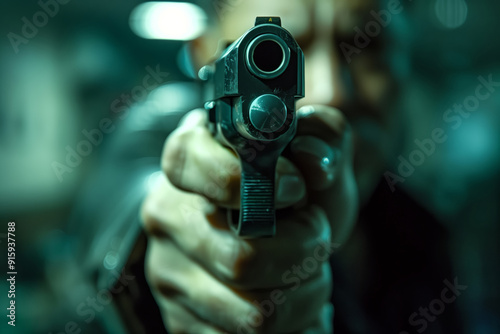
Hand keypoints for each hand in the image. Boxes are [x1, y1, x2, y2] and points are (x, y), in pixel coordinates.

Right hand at [141, 105, 356, 332]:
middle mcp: (168, 217)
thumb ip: (323, 134)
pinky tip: (293, 298)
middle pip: (239, 258)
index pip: (190, 165)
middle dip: (302, 252)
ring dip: (304, 294)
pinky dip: (293, 325)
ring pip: (254, 314)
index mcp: (189, 161)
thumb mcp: (317, 151)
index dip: (244, 180)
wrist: (287, 231)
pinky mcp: (182, 321)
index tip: (295, 189)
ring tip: (308, 269)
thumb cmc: (297, 189)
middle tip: (315, 234)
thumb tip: (313, 160)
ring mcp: (170, 274)